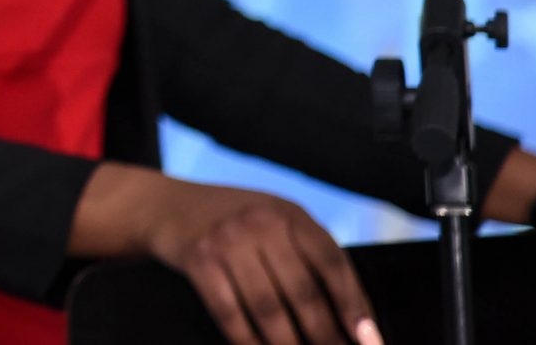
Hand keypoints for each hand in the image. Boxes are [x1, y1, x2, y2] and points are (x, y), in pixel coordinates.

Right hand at [73, 165, 380, 344]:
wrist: (166, 204)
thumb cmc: (231, 219)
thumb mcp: (272, 219)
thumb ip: (306, 254)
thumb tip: (349, 316)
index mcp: (289, 214)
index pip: (332, 263)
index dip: (354, 305)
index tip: (368, 339)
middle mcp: (260, 223)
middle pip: (303, 292)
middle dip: (325, 336)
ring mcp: (227, 241)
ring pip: (269, 309)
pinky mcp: (199, 260)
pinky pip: (231, 313)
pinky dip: (249, 341)